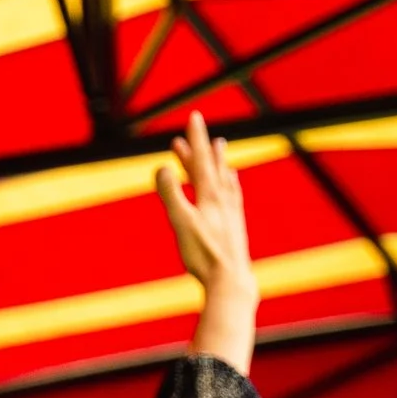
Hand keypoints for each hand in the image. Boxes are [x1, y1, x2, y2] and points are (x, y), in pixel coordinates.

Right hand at [157, 111, 250, 290]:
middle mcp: (223, 200)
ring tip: (220, 146)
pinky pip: (233, 194)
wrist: (231, 280)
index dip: (196, 137)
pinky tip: (232, 183)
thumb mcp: (180, 223)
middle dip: (201, 147)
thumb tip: (161, 167)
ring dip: (219, 160)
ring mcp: (231, 212)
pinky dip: (230, 182)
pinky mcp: (235, 224)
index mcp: (209, 196)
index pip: (201, 160)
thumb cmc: (203, 254)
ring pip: (225, 178)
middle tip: (194, 129)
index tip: (194, 116)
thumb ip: (170, 194)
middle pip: (212, 167)